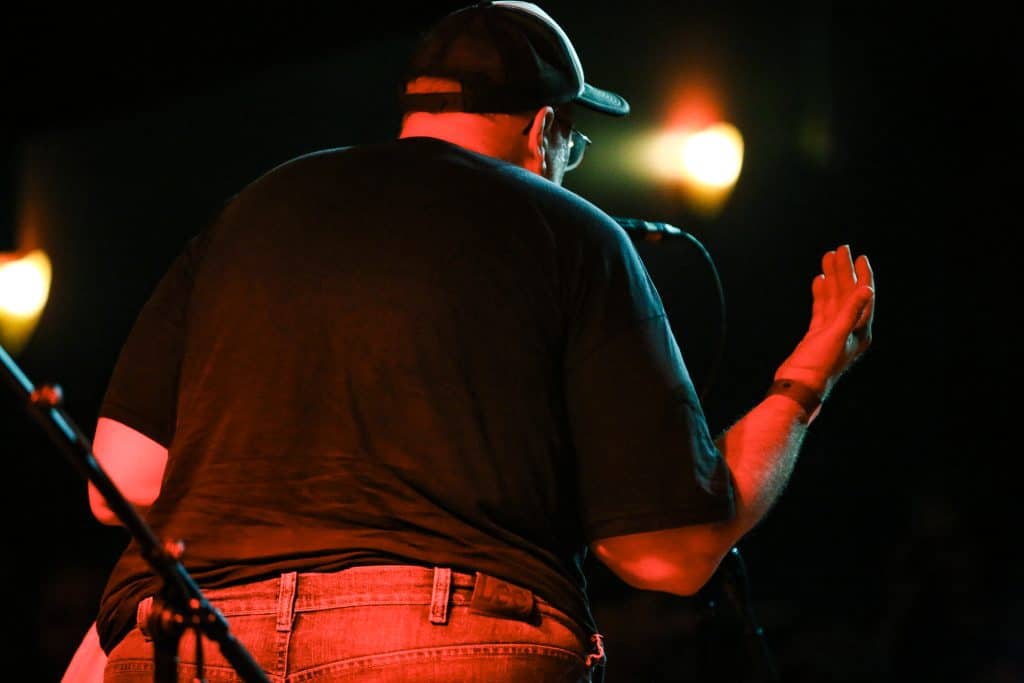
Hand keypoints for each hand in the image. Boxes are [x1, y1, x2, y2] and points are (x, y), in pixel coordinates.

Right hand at [774, 244, 874, 396]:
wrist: (797, 386)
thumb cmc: (818, 365)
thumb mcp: (836, 335)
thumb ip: (851, 311)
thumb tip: (867, 289)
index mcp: (859, 330)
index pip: (864, 296)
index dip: (862, 275)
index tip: (859, 257)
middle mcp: (849, 330)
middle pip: (849, 294)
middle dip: (845, 271)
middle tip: (840, 250)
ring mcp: (833, 332)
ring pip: (834, 299)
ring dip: (832, 279)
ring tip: (827, 258)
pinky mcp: (818, 335)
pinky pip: (822, 308)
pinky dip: (821, 293)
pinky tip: (819, 280)